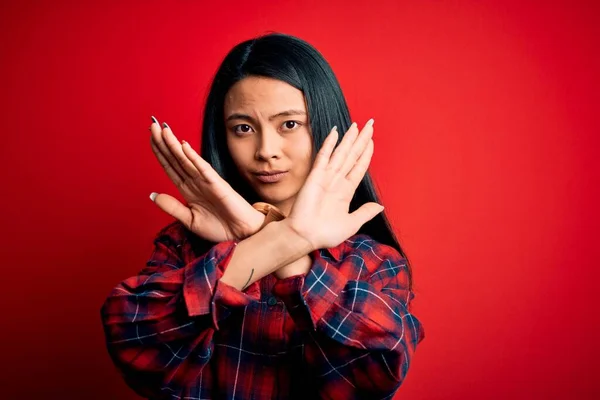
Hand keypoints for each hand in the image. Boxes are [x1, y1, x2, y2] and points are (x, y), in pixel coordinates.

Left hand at [149, 118, 264, 241]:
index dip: (159, 152)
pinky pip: (204, 169)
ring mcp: (206, 181)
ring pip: (186, 160)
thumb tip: (152, 195)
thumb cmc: (219, 227)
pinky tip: (184, 147)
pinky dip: (194, 158)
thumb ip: (172, 207)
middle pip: (175, 158)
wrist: (241, 234)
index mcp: (187, 189)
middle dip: (163, 142)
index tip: (150, 137)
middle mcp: (195, 181)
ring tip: (164, 130)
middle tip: (151, 124)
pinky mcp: (218, 185)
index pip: (169, 166)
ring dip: (174, 145)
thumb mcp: (190, 220)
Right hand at [286, 119, 382, 250]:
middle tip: (370, 124)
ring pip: (341, 153)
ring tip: (357, 124)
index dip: (366, 153)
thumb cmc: (325, 233)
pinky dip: (329, 144)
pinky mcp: (315, 176)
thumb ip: (365, 212)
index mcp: (346, 191)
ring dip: (349, 138)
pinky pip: (324, 157)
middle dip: (362, 140)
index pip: (359, 166)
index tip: (371, 140)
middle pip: (352, 155)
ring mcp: (326, 177)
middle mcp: (337, 181)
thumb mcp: (352, 223)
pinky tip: (335, 132)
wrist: (305, 236)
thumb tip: (380, 206)